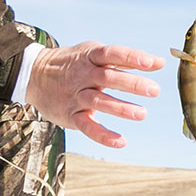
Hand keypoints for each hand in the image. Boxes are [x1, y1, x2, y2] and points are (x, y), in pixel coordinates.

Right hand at [23, 42, 163, 148]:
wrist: (35, 76)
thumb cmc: (75, 63)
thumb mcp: (95, 53)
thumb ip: (127, 60)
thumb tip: (161, 62)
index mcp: (90, 56)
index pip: (112, 54)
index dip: (132, 57)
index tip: (152, 63)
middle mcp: (83, 75)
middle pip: (108, 78)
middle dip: (132, 84)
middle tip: (155, 90)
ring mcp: (75, 96)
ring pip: (98, 102)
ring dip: (121, 108)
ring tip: (142, 114)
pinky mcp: (70, 115)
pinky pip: (87, 126)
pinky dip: (103, 135)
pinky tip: (121, 141)